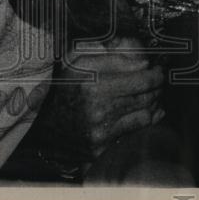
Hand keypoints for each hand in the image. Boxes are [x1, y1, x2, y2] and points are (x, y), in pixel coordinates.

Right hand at [33, 36, 164, 161]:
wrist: (39, 116)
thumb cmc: (62, 82)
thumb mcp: (79, 57)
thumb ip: (112, 54)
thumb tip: (143, 60)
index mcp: (93, 83)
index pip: (142, 79)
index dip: (156, 73)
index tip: (158, 69)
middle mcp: (98, 109)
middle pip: (146, 97)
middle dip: (157, 87)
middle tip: (159, 80)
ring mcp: (99, 130)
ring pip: (144, 114)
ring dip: (154, 102)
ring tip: (154, 93)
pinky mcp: (100, 145)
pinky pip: (134, 131)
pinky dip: (148, 120)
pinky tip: (152, 111)